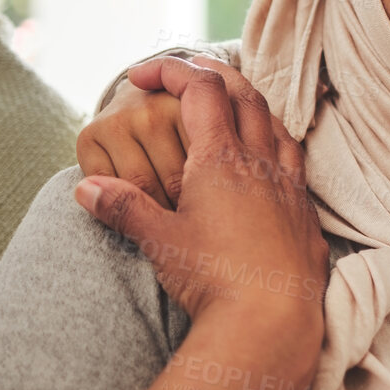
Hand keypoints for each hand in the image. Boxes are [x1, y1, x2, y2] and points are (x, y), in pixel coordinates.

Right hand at [74, 56, 328, 328]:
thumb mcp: (159, 241)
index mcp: (221, 158)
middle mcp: (260, 161)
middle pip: (243, 94)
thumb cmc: (213, 278)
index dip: (171, 70)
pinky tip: (267, 152)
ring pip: (273, 121)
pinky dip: (275, 139)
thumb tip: (85, 187)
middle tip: (185, 71)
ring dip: (248, 102)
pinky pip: (292, 156)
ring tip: (227, 102)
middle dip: (212, 73)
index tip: (141, 72)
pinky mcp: (303, 209)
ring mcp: (287, 183)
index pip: (200, 90)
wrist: (272, 318)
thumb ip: (124, 207)